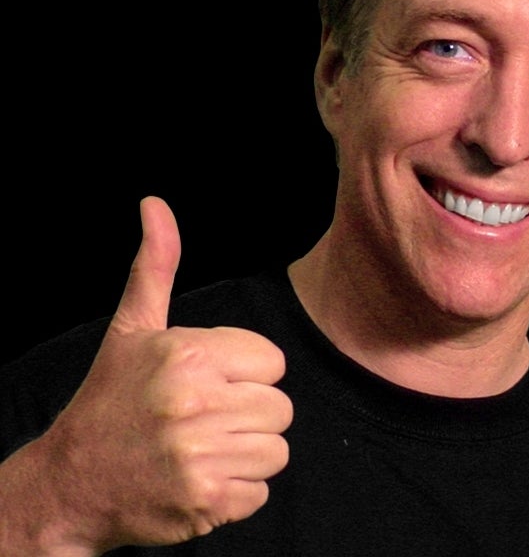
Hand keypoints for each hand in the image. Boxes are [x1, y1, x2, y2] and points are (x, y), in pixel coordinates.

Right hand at [36, 197, 293, 550]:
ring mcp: (200, 456)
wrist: (71, 482)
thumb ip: (155, 267)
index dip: (246, 375)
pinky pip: (261, 492)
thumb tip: (155, 204)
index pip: (273, 363)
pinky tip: (199, 480)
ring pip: (276, 451)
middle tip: (204, 420)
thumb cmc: (111, 400)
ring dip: (245, 455)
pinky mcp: (206, 502)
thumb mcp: (131, 329)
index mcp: (187, 354)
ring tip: (202, 449)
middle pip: (280, 408)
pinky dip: (236, 494)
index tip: (210, 385)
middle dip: (248, 416)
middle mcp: (195, 402)